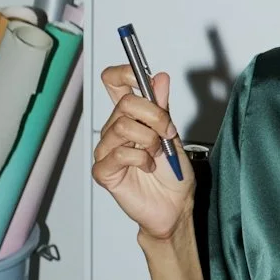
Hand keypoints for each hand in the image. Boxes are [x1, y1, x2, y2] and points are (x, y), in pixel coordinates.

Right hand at [92, 65, 194, 241]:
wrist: (175, 206)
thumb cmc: (172, 174)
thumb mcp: (172, 134)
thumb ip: (163, 107)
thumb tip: (159, 78)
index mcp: (130, 117)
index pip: (113, 82)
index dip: (124, 73)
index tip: (142, 77)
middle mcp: (115, 130)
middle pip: (124, 103)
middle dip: (154, 116)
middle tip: (167, 133)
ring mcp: (107, 150)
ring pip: (123, 127)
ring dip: (150, 140)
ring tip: (156, 154)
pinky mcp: (104, 171)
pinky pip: (120, 153)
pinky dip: (141, 158)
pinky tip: (147, 167)